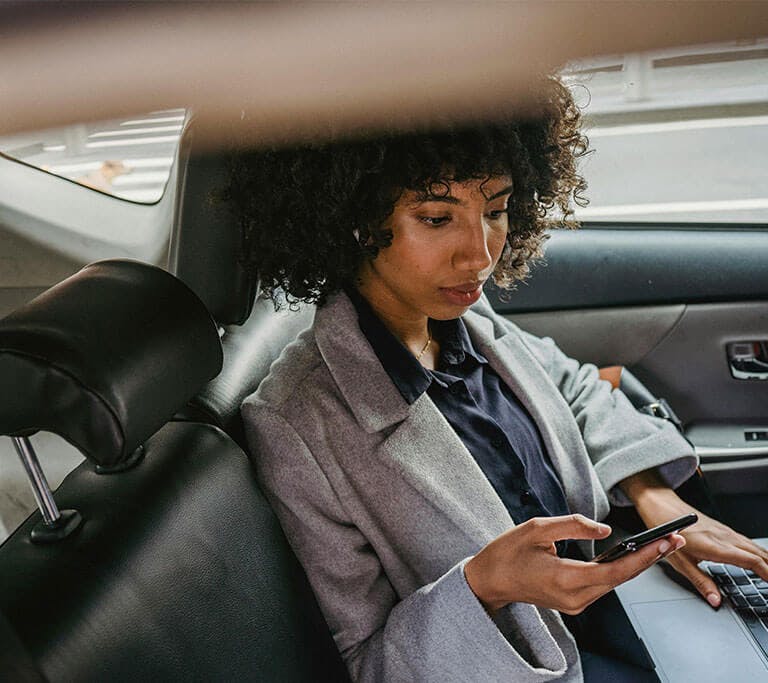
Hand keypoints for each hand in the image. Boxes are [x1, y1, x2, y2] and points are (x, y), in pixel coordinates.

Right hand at [464, 513, 684, 614]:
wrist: (489, 580)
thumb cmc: (507, 553)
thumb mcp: (537, 527)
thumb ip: (573, 526)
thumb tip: (606, 530)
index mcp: (565, 578)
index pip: (616, 571)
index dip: (643, 556)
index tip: (664, 542)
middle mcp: (574, 597)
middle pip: (621, 579)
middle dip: (648, 558)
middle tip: (672, 539)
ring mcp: (574, 603)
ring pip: (614, 583)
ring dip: (636, 564)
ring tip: (657, 545)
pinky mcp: (573, 602)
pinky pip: (602, 586)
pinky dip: (619, 571)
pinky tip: (630, 556)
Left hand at [622, 470, 767, 607]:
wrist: (663, 507)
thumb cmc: (668, 532)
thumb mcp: (680, 562)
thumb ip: (701, 582)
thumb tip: (715, 601)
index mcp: (717, 547)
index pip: (752, 562)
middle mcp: (725, 538)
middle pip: (759, 554)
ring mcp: (726, 532)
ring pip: (755, 547)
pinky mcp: (724, 530)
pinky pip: (748, 542)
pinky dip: (760, 553)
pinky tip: (762, 559)